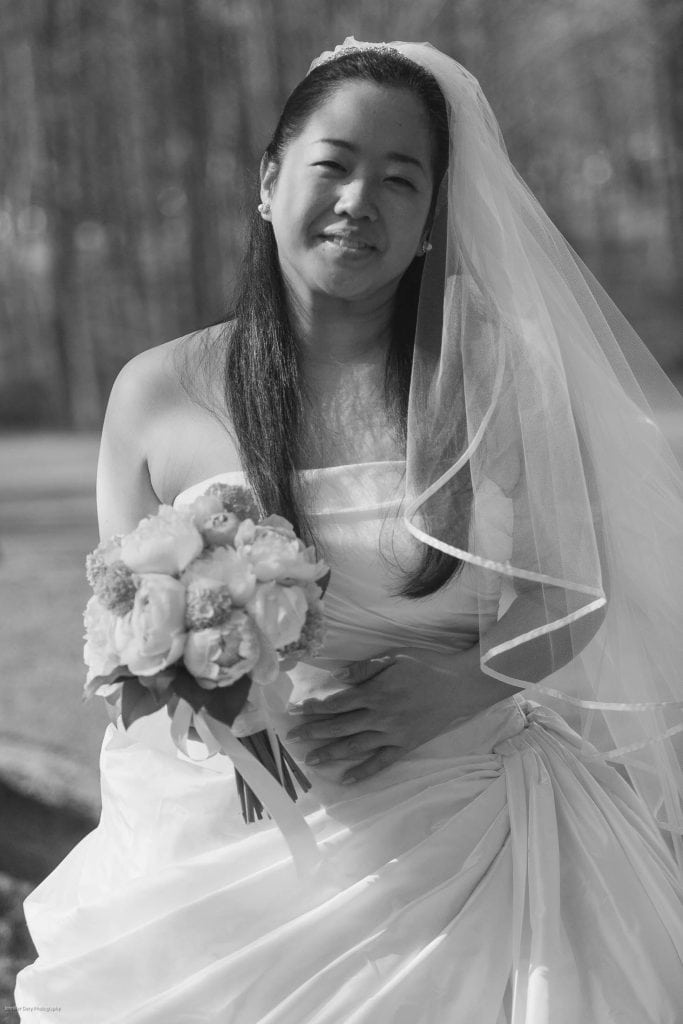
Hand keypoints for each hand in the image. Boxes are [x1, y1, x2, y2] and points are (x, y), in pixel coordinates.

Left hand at [284, 649, 480, 784]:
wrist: (459, 686)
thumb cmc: (426, 666)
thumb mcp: (395, 657)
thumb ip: (365, 668)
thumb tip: (336, 677)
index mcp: (375, 693)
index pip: (337, 703)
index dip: (315, 708)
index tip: (296, 712)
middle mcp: (380, 717)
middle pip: (340, 727)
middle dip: (314, 732)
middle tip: (293, 738)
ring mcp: (393, 734)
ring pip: (356, 746)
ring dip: (331, 753)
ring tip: (311, 760)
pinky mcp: (405, 745)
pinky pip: (381, 762)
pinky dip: (363, 772)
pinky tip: (347, 780)